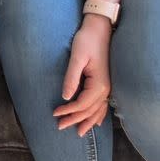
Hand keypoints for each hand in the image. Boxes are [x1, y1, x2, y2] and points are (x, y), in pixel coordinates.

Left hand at [53, 15, 111, 135]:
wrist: (98, 29)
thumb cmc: (86, 40)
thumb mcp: (77, 58)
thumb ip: (71, 78)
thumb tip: (65, 97)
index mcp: (99, 84)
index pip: (82, 104)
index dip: (68, 111)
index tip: (54, 113)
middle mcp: (105, 88)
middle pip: (89, 110)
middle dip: (75, 119)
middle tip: (59, 127)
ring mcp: (106, 86)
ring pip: (97, 110)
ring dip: (87, 121)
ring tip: (78, 132)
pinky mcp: (104, 83)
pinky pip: (102, 104)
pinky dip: (98, 114)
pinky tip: (95, 122)